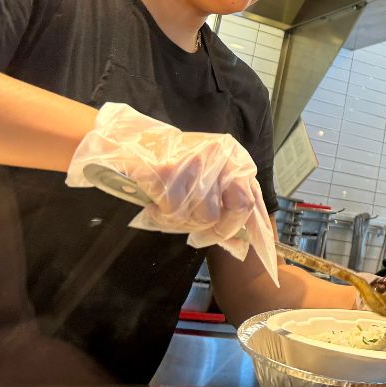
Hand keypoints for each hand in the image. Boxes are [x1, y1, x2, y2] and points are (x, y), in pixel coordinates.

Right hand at [65, 102, 276, 284]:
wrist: (134, 142)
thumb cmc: (175, 164)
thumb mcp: (210, 174)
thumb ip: (227, 200)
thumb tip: (240, 241)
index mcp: (235, 157)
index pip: (251, 199)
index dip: (246, 227)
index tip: (238, 245)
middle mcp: (222, 156)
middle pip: (238, 208)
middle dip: (219, 231)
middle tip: (199, 237)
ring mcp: (197, 163)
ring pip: (205, 216)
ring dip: (184, 224)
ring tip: (169, 212)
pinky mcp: (171, 173)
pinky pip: (175, 213)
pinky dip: (162, 218)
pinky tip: (154, 207)